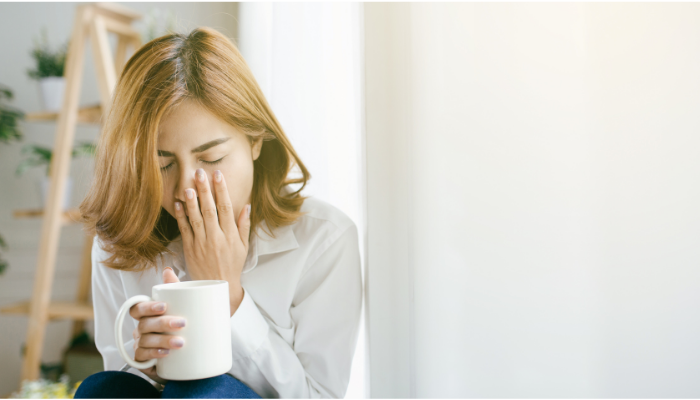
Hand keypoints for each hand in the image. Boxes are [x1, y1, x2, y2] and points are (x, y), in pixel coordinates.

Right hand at [130, 267, 183, 384]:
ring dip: (162, 340)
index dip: (148, 307)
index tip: (164, 306)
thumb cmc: (180, 330)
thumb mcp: (181, 308)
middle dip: (163, 323)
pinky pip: (142, 357)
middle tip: (182, 323)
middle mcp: (141, 330)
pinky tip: (166, 354)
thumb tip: (167, 270)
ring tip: (181, 342)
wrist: (184, 358)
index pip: (138, 308)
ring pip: (145, 340)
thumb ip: (174, 290)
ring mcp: (140, 345)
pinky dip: (153, 354)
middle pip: (144, 324)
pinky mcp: (143, 361)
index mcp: (147, 315)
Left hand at [174, 168, 249, 314]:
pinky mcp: (190, 249)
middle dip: (205, 190)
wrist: (218, 287)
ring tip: (188, 186)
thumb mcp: (243, 246)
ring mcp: (202, 243)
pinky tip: (178, 205)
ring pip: (196, 218)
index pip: (226, 207)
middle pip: (210, 209)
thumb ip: (243, 225)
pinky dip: (181, 217)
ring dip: (192, 202)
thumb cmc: (232, 264)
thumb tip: (246, 206)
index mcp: (230, 235)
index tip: (218, 175)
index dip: (222, 190)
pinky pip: (184, 230)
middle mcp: (216, 237)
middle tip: (200, 173)